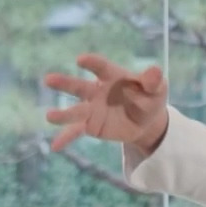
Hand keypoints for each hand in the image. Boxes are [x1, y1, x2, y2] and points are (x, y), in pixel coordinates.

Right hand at [44, 53, 169, 152]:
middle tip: (48, 79)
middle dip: (64, 83)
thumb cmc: (149, 98)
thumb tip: (156, 71)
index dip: (92, 63)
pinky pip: (76, 132)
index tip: (81, 60)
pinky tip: (55, 146)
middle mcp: (97, 91)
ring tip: (49, 116)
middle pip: (79, 86)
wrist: (145, 121)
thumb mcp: (157, 90)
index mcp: (112, 76)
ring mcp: (91, 108)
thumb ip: (154, 81)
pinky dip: (66, 138)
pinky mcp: (90, 125)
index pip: (101, 67)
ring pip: (75, 111)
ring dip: (62, 114)